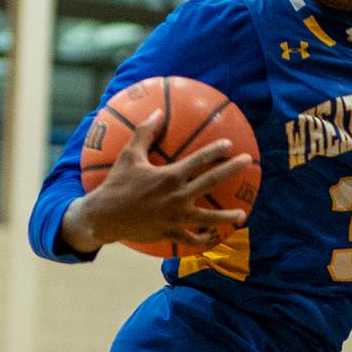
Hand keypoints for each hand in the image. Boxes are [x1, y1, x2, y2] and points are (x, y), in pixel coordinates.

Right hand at [71, 111, 250, 251]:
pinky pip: (190, 239)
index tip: (230, 144)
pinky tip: (212, 237)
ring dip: (226, 216)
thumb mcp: (128, 155)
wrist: (104, 216)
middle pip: (212, 182)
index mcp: (169, 176)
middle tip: (248, 162)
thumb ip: (144, 133)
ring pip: (208, 217)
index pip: (198, 160)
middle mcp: (177, 196)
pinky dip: (202, 239)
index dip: (215, 150)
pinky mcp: (170, 233)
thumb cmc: (117, 184)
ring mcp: (176, 217)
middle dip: (232, 170)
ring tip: (242, 215)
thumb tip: (157, 111)